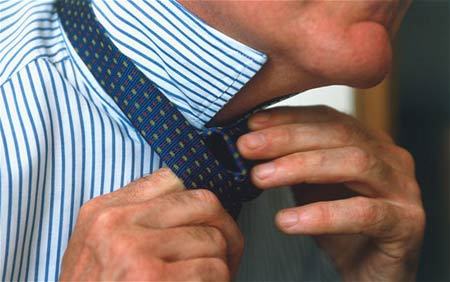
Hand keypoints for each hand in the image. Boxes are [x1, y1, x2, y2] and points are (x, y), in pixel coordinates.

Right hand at [60, 168, 242, 280]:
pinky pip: (214, 269)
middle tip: (227, 248)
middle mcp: (116, 224)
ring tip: (206, 278)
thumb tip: (190, 200)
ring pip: (214, 238)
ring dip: (221, 263)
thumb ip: (138, 218)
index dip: (198, 202)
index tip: (206, 219)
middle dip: (224, 227)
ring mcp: (134, 251)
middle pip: (202, 202)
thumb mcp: (101, 247)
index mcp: (104, 211)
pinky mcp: (153, 278)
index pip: (173, 179)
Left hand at [237, 106, 424, 281]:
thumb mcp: (310, 189)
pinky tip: (287, 220)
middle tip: (247, 147)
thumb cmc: (340, 228)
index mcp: (368, 142)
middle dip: (287, 138)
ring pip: (354, 163)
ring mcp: (402, 188)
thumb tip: (250, 144)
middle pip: (339, 133)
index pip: (327, 118)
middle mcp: (389, 158)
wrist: (370, 271)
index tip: (251, 124)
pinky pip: (364, 212)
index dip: (288, 118)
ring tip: (260, 178)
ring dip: (301, 167)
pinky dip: (322, 214)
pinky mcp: (406, 223)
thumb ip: (291, 164)